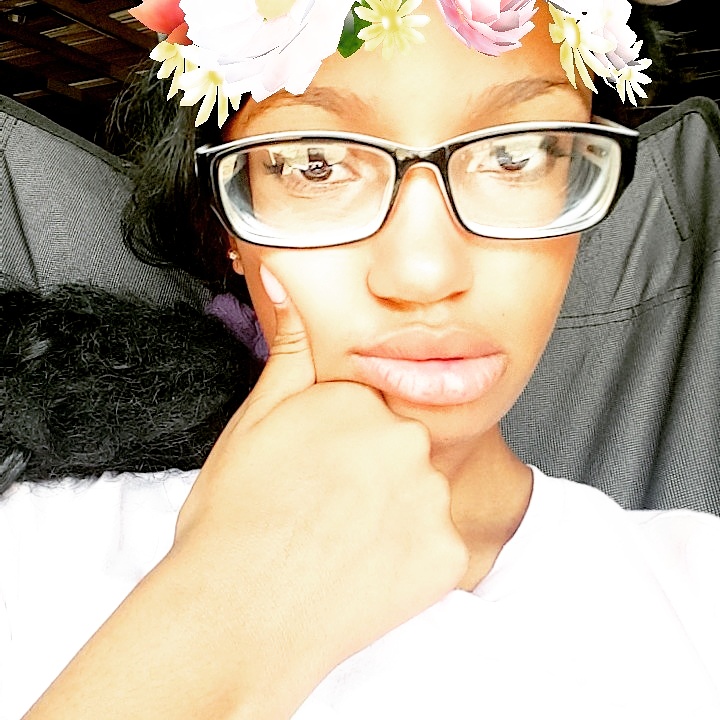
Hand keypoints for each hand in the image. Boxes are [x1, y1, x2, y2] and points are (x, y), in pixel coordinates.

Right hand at [22, 266, 466, 719]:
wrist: (235, 614)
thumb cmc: (233, 521)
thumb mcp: (252, 422)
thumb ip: (286, 351)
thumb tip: (286, 282)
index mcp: (359, 400)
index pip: (368, 409)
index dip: (339, 446)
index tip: (315, 474)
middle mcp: (405, 440)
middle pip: (399, 450)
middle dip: (369, 475)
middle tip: (323, 512)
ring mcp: (431, 499)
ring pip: (420, 498)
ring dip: (391, 519)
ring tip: (338, 545)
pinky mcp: (445, 555)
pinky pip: (434, 548)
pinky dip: (407, 562)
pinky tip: (363, 574)